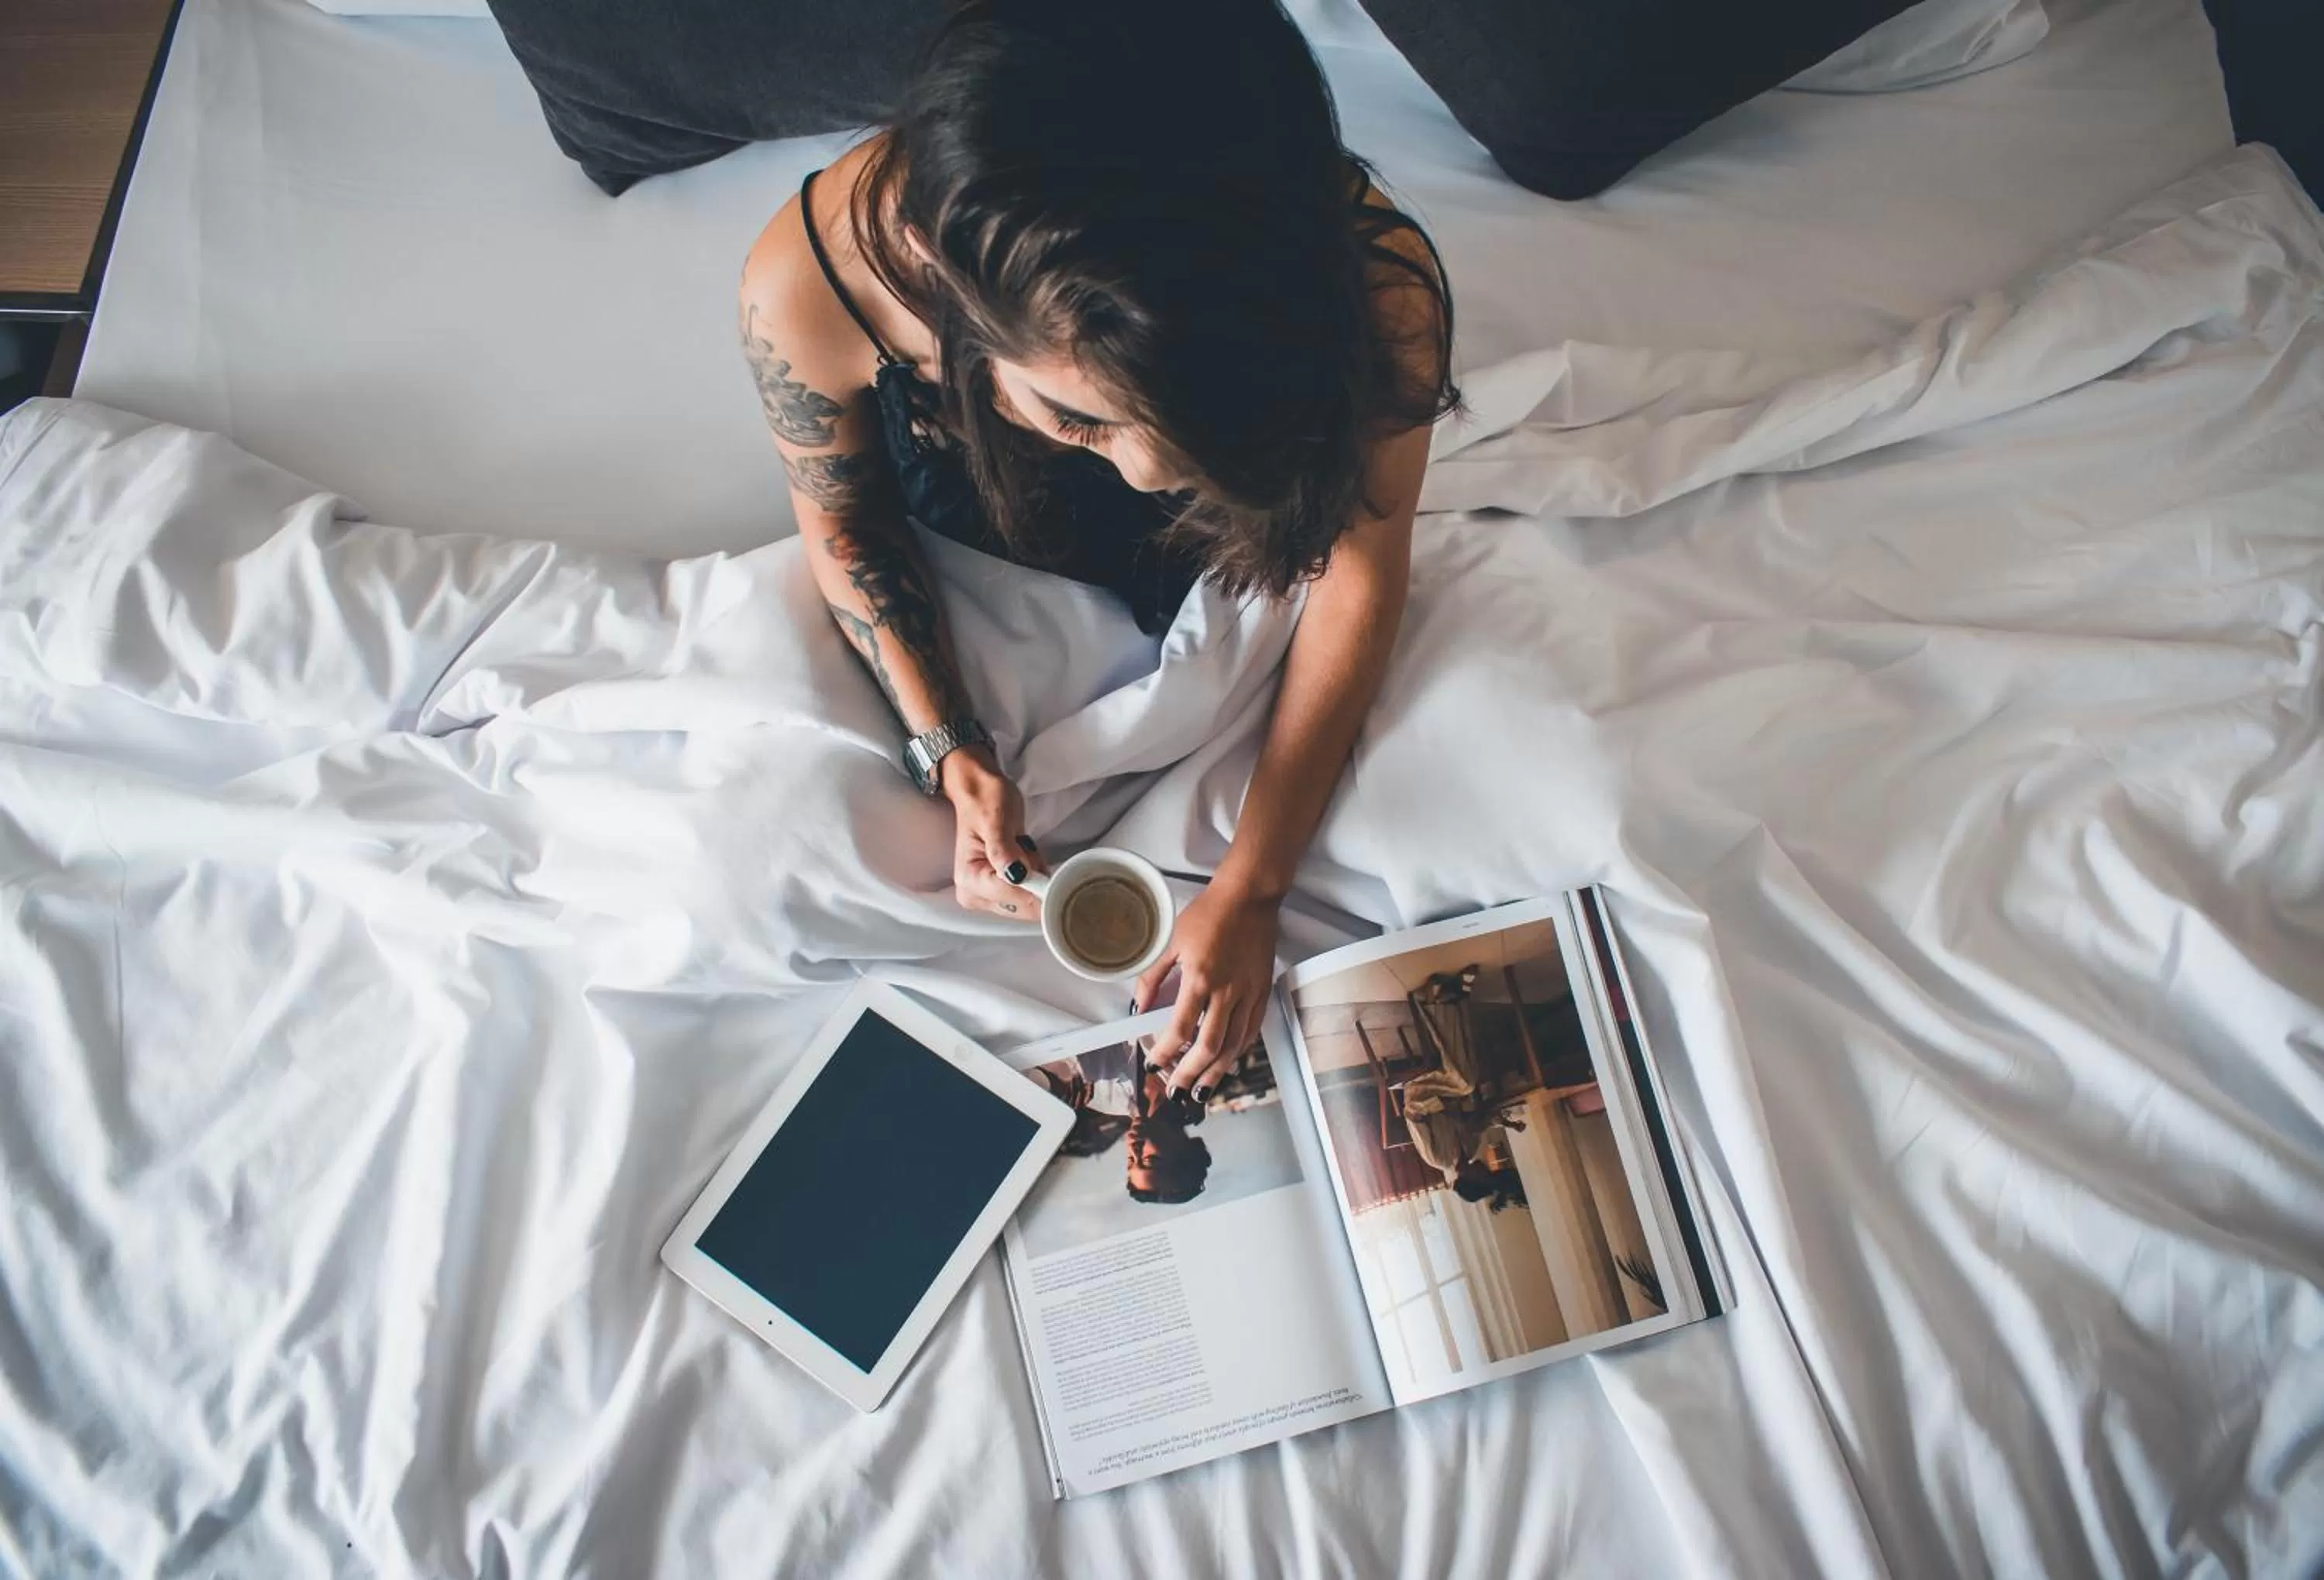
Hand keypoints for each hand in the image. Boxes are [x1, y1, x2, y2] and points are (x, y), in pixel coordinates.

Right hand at [941, 746, 1044, 918]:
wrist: (977, 791)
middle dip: (1035, 879)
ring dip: (1035, 876)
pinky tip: (1023, 856)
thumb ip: (1004, 850)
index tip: (1039, 859)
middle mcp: (974, 896)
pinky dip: (1034, 876)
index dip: (1037, 884)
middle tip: (1024, 847)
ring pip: (1029, 902)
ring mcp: (986, 897)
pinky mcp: (997, 894)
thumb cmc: (985, 800)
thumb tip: (1016, 876)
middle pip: (1022, 906)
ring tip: (1021, 848)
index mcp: (970, 880)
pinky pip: (1028, 895)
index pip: (1014, 896)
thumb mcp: (996, 819)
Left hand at [1133, 878, 1280, 1097]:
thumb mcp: (1171, 941)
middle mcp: (1227, 991)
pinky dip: (1238, 1051)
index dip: (1165, 1052)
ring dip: (1217, 1072)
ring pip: (1234, 1045)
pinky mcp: (1263, 991)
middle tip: (1177, 1092)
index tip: (1153, 1065)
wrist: (1249, 897)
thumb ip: (1153, 977)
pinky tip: (1227, 1063)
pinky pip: (1252, 1030)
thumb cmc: (1207, 914)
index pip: (1180, 1027)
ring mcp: (1249, 993)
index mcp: (1200, 978)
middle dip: (1191, 1074)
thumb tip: (1140, 1006)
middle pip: (1209, 1046)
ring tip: (1202, 1091)